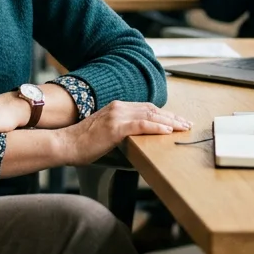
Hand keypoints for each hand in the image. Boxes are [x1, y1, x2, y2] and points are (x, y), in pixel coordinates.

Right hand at [59, 101, 190, 164]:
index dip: (164, 114)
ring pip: (150, 115)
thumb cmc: (83, 144)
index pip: (147, 108)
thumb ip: (122, 134)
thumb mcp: (105, 135)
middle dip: (172, 116)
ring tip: (183, 127)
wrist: (66, 144)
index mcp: (116, 107)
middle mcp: (119, 107)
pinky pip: (142, 125)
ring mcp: (117, 115)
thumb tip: (139, 145)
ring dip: (170, 121)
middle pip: (152, 109)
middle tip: (186, 123)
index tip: (177, 120)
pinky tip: (168, 131)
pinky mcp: (115, 127)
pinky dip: (156, 126)